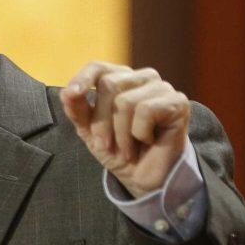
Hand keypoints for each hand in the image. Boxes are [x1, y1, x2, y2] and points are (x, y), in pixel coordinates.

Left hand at [59, 62, 189, 198]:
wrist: (144, 178)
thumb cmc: (118, 150)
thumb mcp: (89, 130)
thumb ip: (77, 110)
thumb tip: (66, 93)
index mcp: (120, 79)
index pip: (98, 67)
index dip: (83, 78)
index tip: (71, 94)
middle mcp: (142, 77)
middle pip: (109, 85)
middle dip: (101, 122)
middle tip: (105, 146)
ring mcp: (161, 88)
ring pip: (126, 101)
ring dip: (121, 134)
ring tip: (127, 149)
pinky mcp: (177, 102)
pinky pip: (146, 110)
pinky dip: (140, 133)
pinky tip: (148, 141)